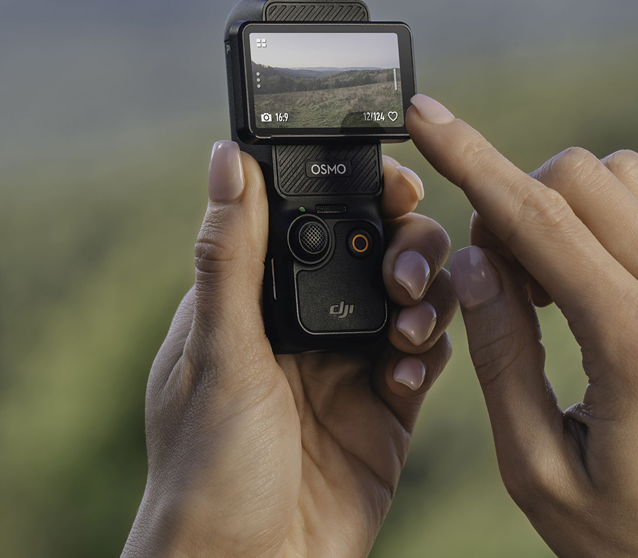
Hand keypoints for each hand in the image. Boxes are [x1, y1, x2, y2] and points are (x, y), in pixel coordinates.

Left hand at [123, 142, 456, 557]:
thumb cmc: (206, 477)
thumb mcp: (219, 358)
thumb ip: (232, 258)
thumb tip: (226, 160)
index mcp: (248, 301)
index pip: (306, 215)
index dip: (354, 188)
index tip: (395, 180)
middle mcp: (301, 326)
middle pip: (373, 247)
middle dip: (405, 243)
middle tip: (405, 267)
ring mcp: (348, 368)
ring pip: (412, 295)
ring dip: (425, 296)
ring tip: (409, 325)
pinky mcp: (387, 412)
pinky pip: (429, 358)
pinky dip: (430, 357)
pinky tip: (406, 378)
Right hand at [406, 94, 637, 557]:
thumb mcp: (539, 471)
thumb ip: (500, 358)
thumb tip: (473, 262)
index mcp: (634, 340)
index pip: (536, 216)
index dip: (468, 157)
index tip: (425, 114)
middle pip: (582, 176)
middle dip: (519, 201)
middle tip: (501, 282)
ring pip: (629, 176)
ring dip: (572, 206)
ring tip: (551, 289)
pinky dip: (620, 217)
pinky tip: (598, 282)